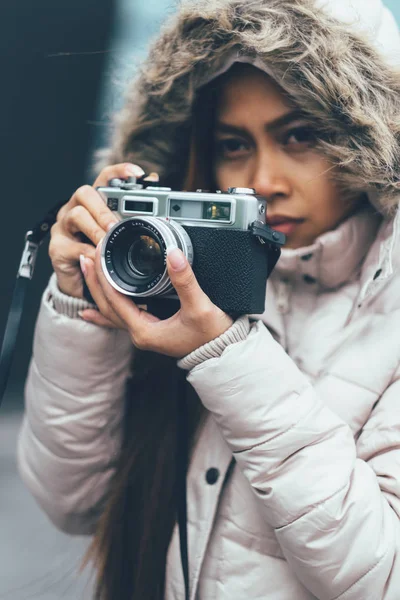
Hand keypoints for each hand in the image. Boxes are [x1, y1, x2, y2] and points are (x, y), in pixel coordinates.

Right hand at [49, 163, 144, 297]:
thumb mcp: (121, 238)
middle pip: (85, 193)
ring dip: (96, 229)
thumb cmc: (104, 256)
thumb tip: (160, 208)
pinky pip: (73, 246)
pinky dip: (88, 253)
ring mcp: (64, 228)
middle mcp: (75, 209)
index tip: (138, 174)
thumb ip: (134, 221)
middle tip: (117, 225)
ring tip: (107, 242)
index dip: (119, 172)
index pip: (104, 178)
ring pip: (76, 215)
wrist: (83, 285)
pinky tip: (98, 258)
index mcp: (94, 203)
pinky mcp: (57, 249)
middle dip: (104, 208)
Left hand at [79, 243, 233, 357]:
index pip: (114, 300)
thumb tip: (173, 254)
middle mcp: (140, 334)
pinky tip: (93, 310)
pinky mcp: (152, 329)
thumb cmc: (212, 336)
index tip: (97, 256)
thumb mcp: (199, 306)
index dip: (103, 277)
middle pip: (107, 306)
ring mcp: (145, 333)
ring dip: (99, 292)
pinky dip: (107, 309)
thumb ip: (185, 280)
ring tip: (88, 273)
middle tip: (86, 258)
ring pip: (113, 312)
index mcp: (145, 331)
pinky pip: (122, 317)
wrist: (223, 353)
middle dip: (94, 282)